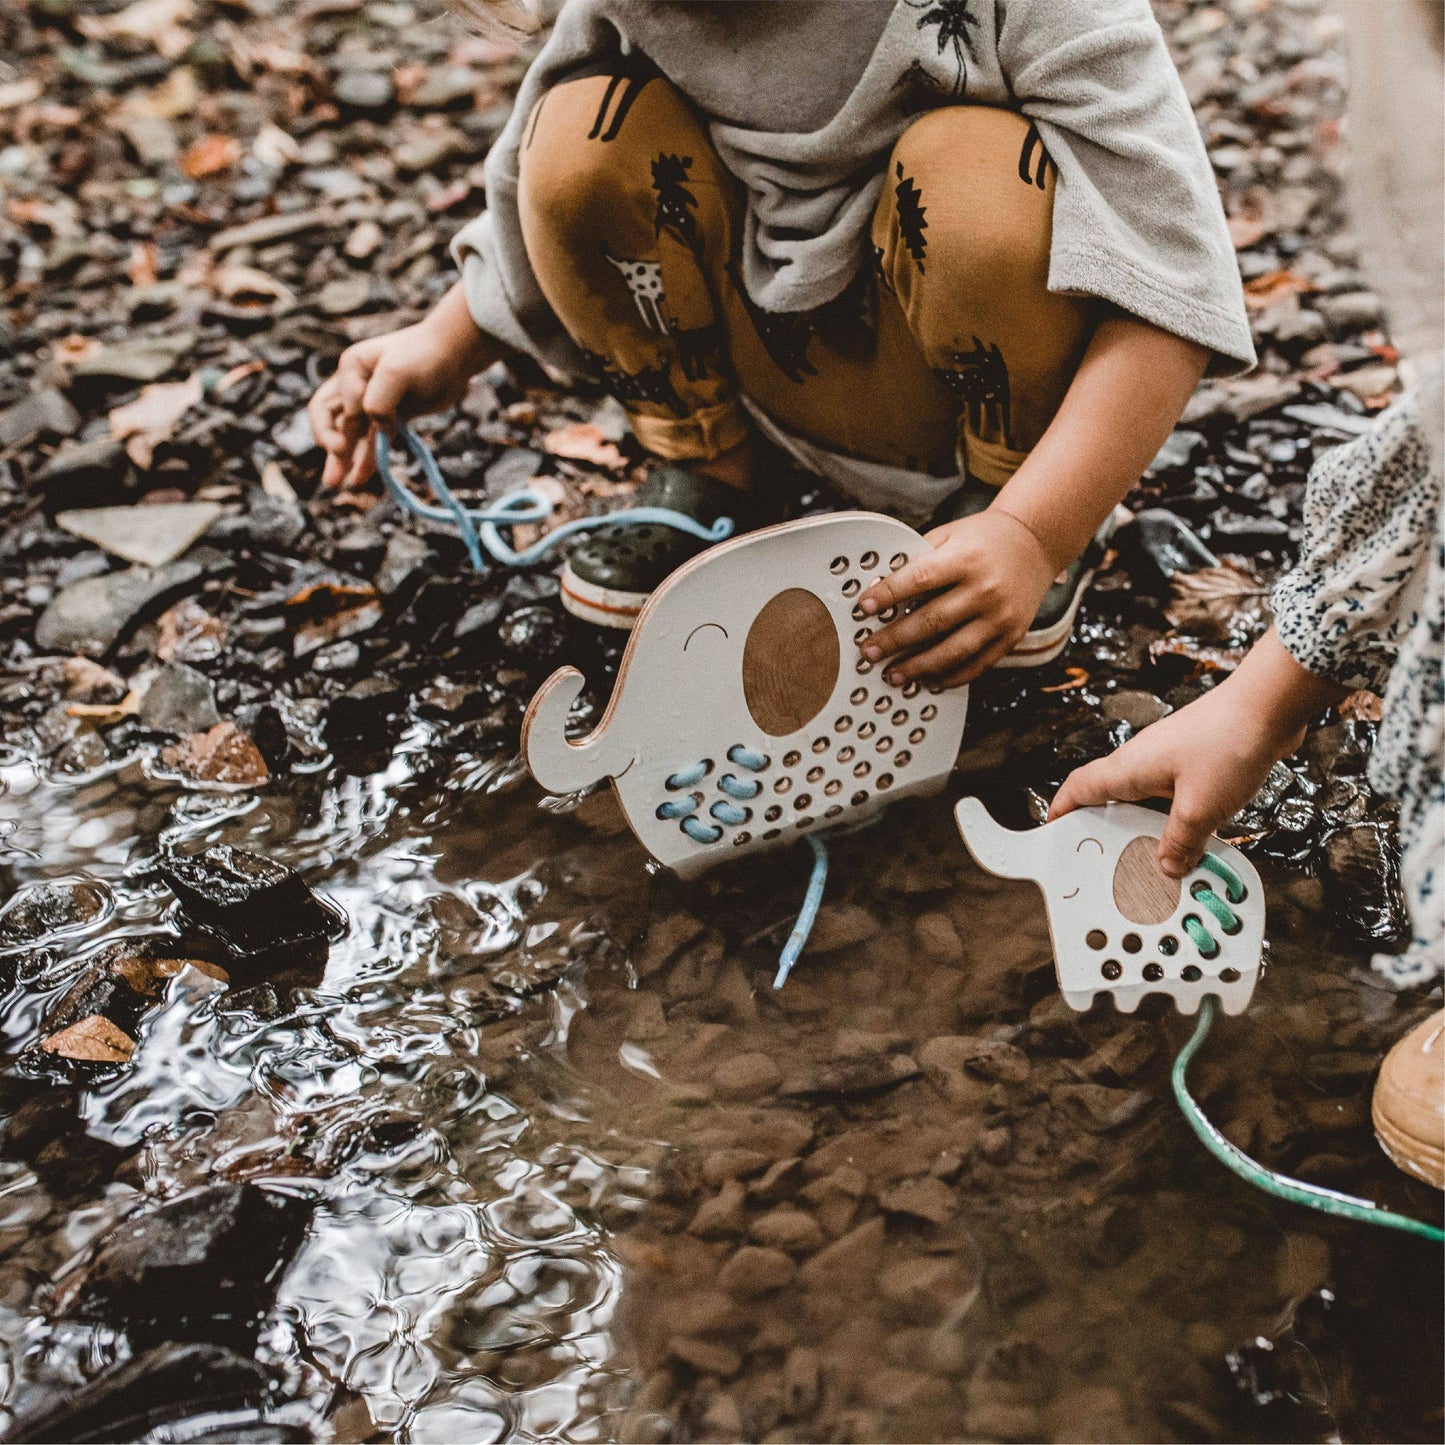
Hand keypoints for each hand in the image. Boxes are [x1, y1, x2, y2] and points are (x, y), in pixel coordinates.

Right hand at [307, 281, 496, 488]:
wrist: (456, 356)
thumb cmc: (425, 356)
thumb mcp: (397, 372)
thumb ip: (379, 400)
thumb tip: (377, 427)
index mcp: (351, 368)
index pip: (340, 402)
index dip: (356, 416)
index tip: (380, 418)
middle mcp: (355, 385)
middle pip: (330, 418)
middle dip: (329, 442)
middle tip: (336, 457)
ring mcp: (372, 402)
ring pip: (350, 435)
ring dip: (341, 459)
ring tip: (334, 484)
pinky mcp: (391, 418)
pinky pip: (372, 442)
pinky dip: (366, 460)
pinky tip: (360, 479)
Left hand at [856, 509, 1057, 687]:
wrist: (1034, 544)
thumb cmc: (982, 539)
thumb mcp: (948, 536)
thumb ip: (917, 560)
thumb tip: (878, 588)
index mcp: (965, 559)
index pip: (920, 579)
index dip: (889, 594)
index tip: (863, 607)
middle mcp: (985, 589)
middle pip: (932, 621)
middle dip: (895, 640)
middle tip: (869, 651)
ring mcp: (1000, 616)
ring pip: (954, 650)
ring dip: (919, 667)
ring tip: (893, 674)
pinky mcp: (1012, 636)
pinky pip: (978, 664)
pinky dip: (951, 677)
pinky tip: (928, 681)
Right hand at [1048, 680, 1303, 876]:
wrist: (1270, 704)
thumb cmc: (1229, 743)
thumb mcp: (1200, 808)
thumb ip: (1180, 842)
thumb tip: (1167, 865)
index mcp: (1129, 768)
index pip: (1079, 787)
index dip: (1062, 809)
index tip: (1053, 829)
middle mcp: (1142, 759)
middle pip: (1110, 795)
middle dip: (1107, 827)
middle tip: (1108, 858)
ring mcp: (1169, 755)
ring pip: (1145, 796)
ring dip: (1147, 824)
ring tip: (1155, 856)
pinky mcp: (1195, 755)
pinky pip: (1173, 791)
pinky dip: (1174, 815)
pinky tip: (1193, 834)